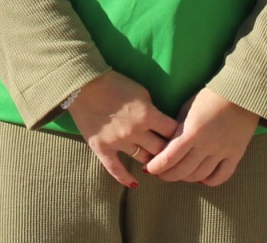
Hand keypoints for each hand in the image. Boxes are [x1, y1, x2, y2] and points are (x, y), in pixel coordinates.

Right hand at [67, 71, 179, 187]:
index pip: (172, 131)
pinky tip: (135, 183)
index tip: (183, 138)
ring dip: (152, 162)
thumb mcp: (141, 91)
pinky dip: (126, 178)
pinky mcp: (102, 148)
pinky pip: (115, 169)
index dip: (180, 135)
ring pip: (143, 159)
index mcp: (147, 114)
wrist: (83, 84)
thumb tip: (162, 126)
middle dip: (169, 151)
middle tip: (174, 155)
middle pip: (161, 149)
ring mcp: (118, 142)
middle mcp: (135, 131)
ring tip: (157, 164)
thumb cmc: (115, 83)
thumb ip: (153, 110)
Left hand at [147, 88, 258, 185]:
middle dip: (167, 175)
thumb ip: (177, 128)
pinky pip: (221, 176)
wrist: (240, 92)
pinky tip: (202, 178)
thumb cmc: (210, 96)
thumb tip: (167, 146)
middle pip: (183, 170)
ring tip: (179, 174)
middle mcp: (207, 145)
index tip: (149, 168)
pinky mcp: (236, 154)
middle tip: (161, 174)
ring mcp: (222, 151)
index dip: (157, 166)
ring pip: (200, 176)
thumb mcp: (187, 108)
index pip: (169, 157)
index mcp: (192, 131)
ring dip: (186, 178)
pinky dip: (209, 181)